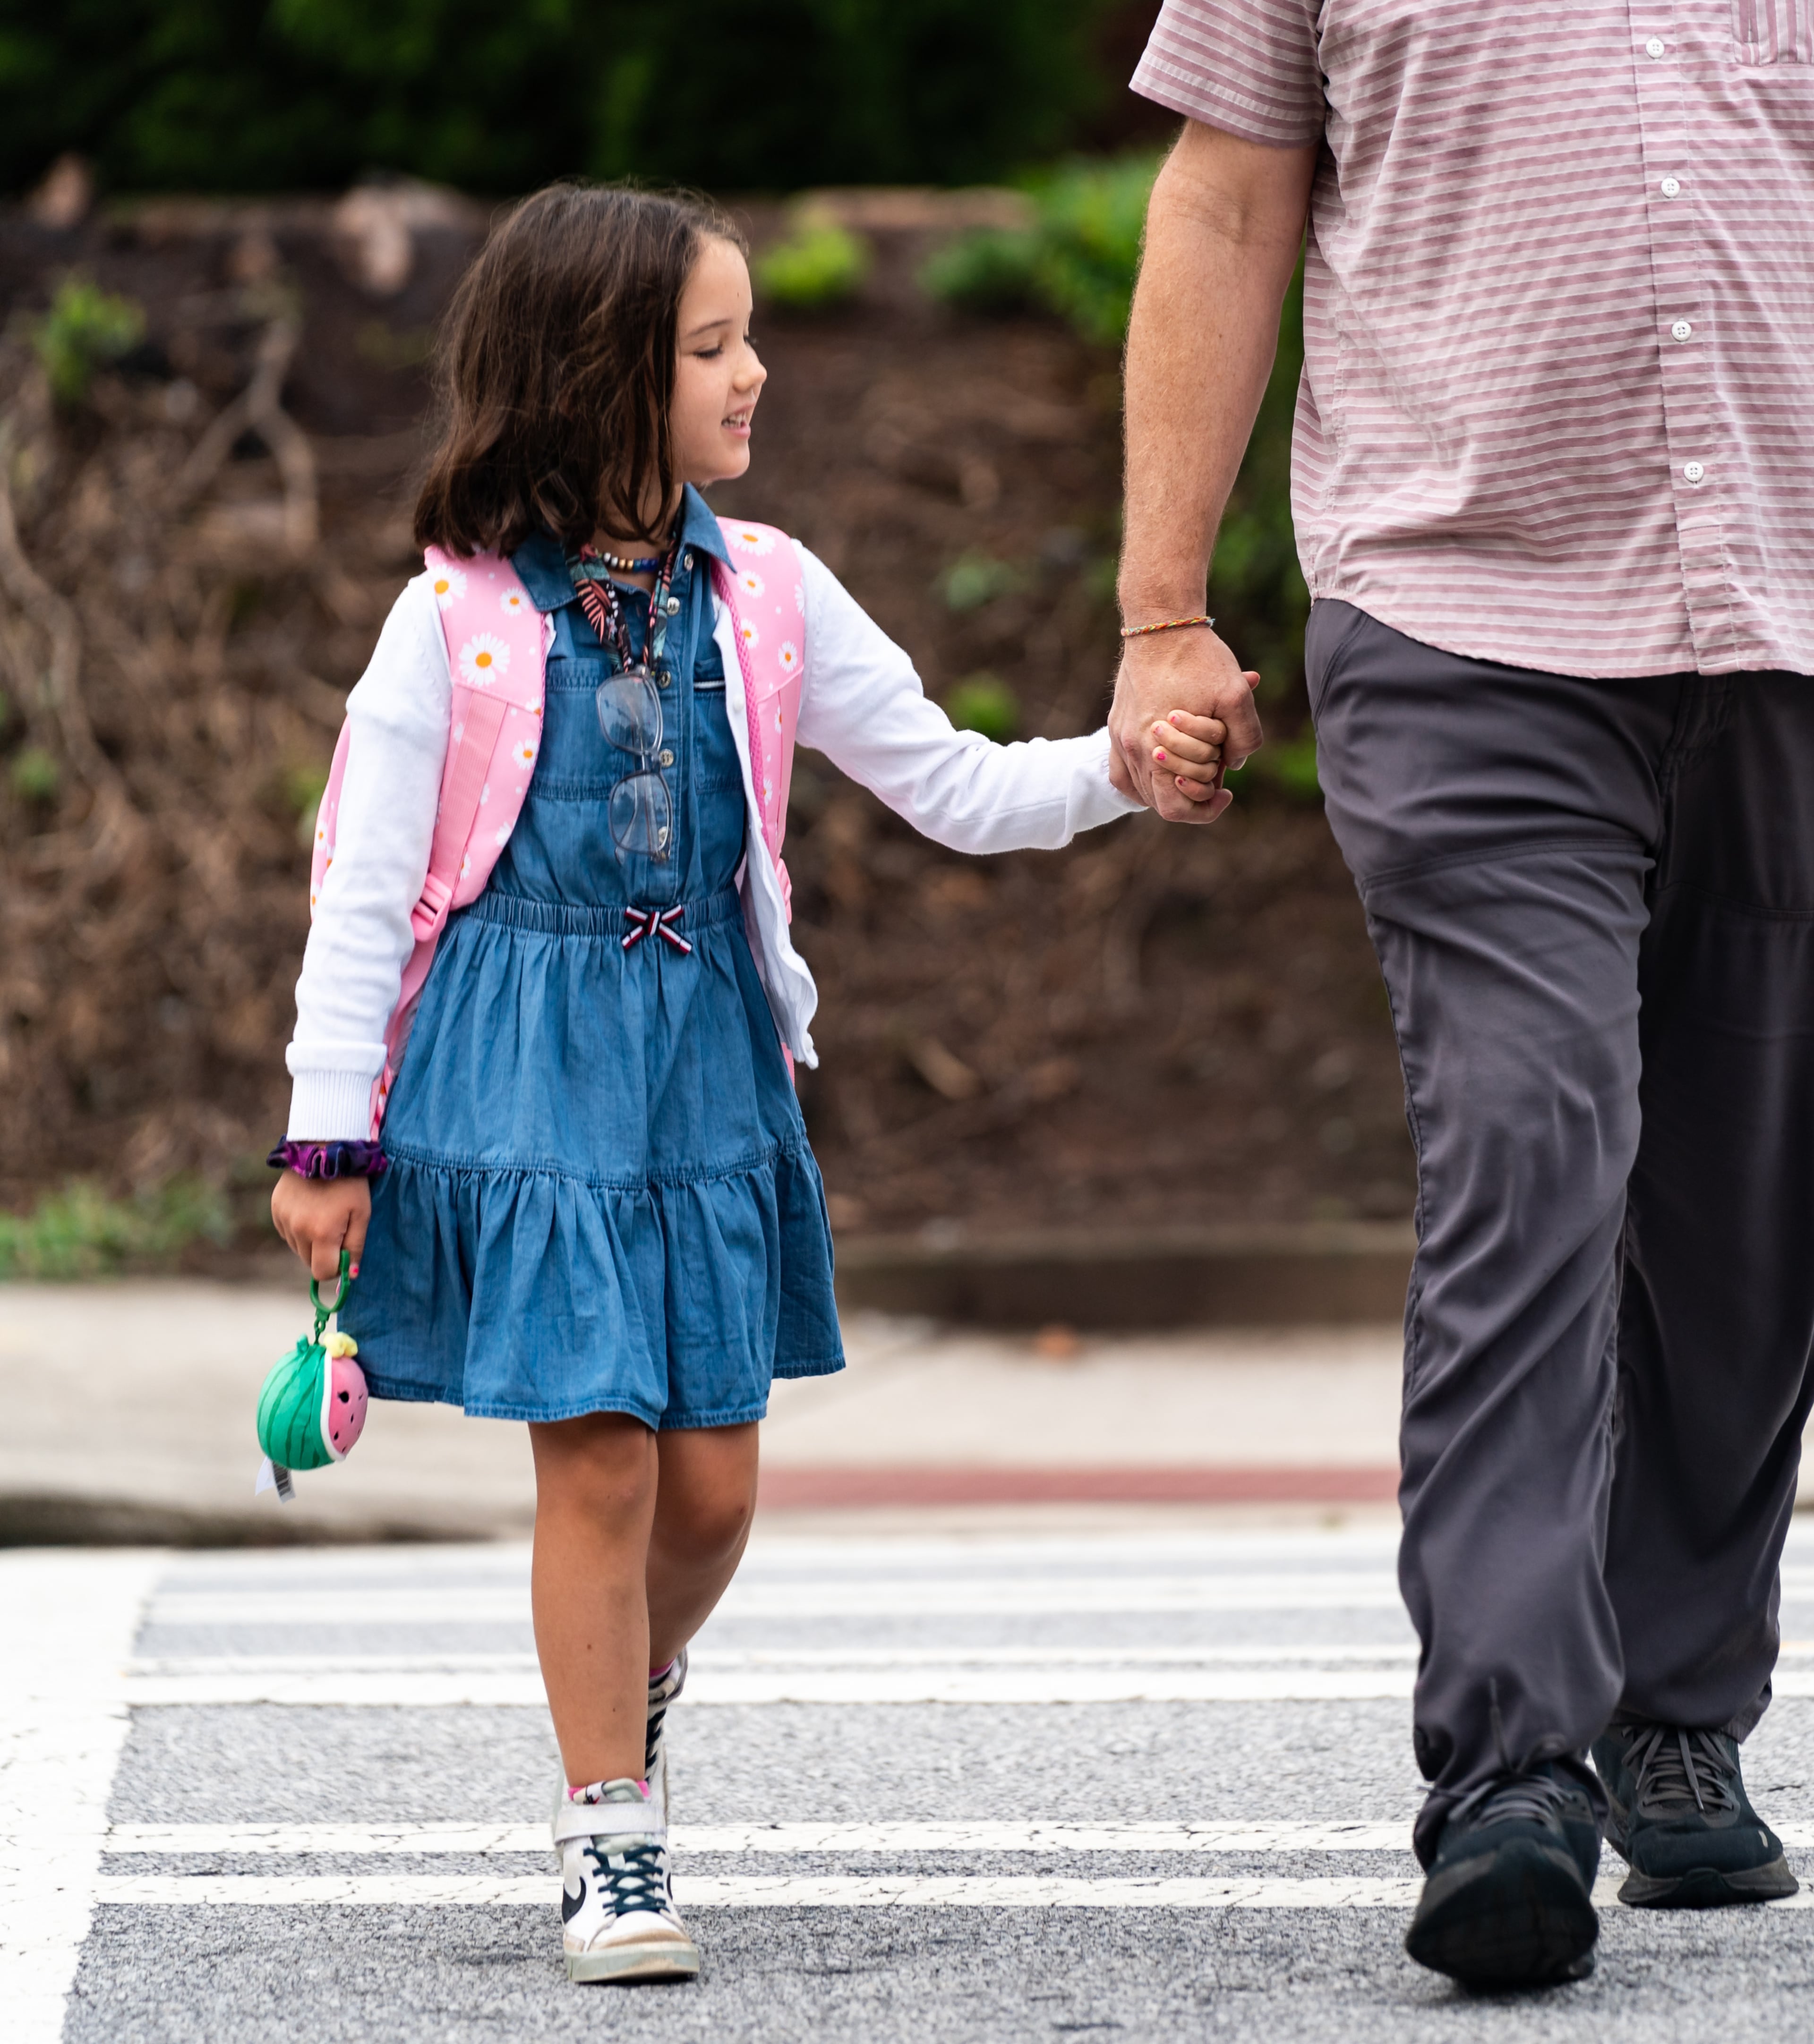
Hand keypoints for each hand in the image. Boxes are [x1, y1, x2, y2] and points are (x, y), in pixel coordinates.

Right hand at [271, 1170, 370, 1283]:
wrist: (325, 1148)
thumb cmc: (350, 1183)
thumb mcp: (362, 1214)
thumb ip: (355, 1247)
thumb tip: (350, 1276)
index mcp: (322, 1233)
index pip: (321, 1272)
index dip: (334, 1268)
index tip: (343, 1254)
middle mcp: (298, 1230)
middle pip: (309, 1261)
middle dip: (323, 1254)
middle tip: (336, 1230)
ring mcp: (283, 1219)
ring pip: (297, 1247)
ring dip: (310, 1240)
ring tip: (323, 1214)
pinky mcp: (275, 1209)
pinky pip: (287, 1231)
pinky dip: (298, 1227)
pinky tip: (309, 1208)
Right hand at [1107, 626, 1262, 823]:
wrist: (1161, 623)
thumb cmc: (1199, 657)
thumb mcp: (1235, 695)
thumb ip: (1243, 736)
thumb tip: (1234, 764)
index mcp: (1155, 749)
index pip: (1175, 807)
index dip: (1205, 809)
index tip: (1226, 792)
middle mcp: (1131, 749)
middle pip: (1159, 802)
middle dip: (1192, 796)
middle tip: (1215, 775)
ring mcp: (1119, 738)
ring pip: (1141, 789)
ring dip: (1171, 786)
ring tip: (1195, 768)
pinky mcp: (1116, 725)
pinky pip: (1122, 772)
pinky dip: (1144, 780)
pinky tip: (1162, 771)